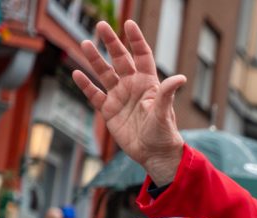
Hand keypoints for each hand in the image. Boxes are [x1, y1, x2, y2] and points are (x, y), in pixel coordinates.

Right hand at [73, 20, 185, 184]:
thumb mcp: (164, 113)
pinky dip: (85, 85)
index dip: (136, 40)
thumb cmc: (163, 133)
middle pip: (120, 59)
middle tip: (101, 25)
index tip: (129, 24)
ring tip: (85, 43)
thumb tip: (180, 78)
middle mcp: (132, 86)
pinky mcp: (109, 111)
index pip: (142, 56)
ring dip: (94, 59)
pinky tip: (77, 73)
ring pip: (104, 74)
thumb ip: (167, 94)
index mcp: (148, 83)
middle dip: (111, 43)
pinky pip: (95, 95)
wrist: (154, 155)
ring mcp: (119, 97)